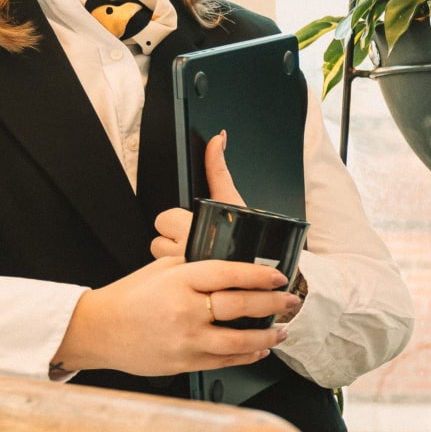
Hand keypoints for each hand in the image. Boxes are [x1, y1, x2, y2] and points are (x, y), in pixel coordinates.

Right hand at [52, 252, 300, 377]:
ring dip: (267, 335)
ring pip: (239, 340)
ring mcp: (186, 340)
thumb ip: (195, 265)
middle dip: (273, 303)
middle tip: (291, 300)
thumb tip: (233, 264)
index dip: (259, 275)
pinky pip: (225, 360)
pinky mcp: (185, 363)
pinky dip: (248, 355)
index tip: (279, 277)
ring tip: (283, 329)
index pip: (229, 274)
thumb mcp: (161, 269)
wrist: (98, 331)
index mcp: (180, 281)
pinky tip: (260, 349)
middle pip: (240, 306)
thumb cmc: (129, 298)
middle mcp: (185, 311)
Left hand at [149, 133, 303, 323]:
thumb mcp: (234, 200)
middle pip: (158, 243)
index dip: (174, 223)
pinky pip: (173, 285)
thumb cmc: (256, 241)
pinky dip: (183, 284)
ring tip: (198, 264)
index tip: (190, 227)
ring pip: (163, 266)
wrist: (272, 282)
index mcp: (193, 226)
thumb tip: (218, 137)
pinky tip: (198, 282)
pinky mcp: (190, 294)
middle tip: (195, 246)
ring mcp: (187, 276)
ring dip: (175, 266)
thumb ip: (219, 169)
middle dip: (173, 245)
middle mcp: (186, 252)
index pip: (164, 219)